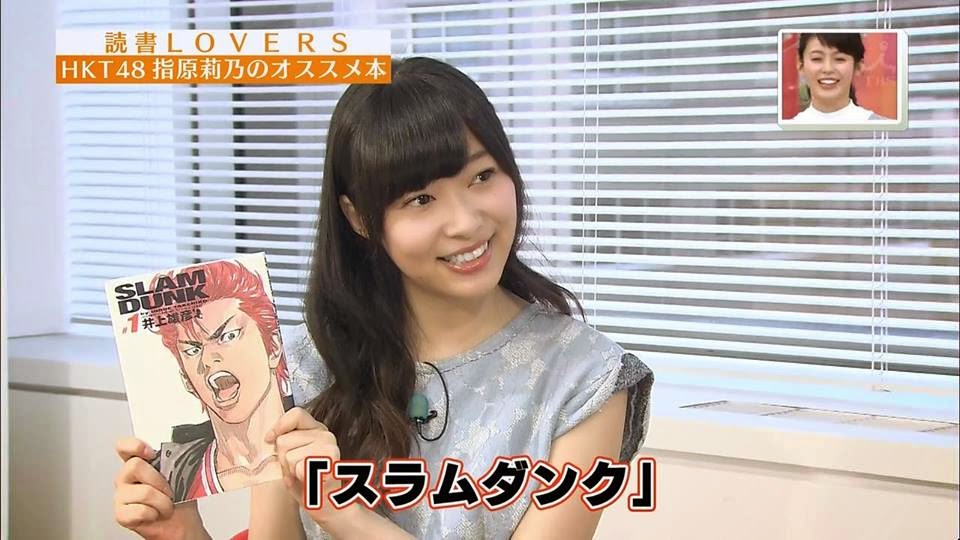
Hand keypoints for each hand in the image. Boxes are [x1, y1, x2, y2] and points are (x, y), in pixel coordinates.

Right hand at [113, 437, 202, 539]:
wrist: (181, 522)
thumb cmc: (180, 497)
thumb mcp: (181, 473)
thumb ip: (175, 459)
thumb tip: (184, 447)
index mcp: (139, 463)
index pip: (124, 447)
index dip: (133, 446)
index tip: (150, 453)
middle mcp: (126, 478)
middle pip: (134, 466)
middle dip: (159, 480)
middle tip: (169, 491)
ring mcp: (121, 496)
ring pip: (143, 492)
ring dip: (162, 502)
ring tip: (165, 505)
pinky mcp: (121, 515)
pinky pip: (140, 511)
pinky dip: (154, 514)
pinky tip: (155, 514)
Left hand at [265, 407, 343, 525]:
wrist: (327, 504)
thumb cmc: (308, 481)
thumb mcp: (295, 455)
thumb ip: (287, 441)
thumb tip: (269, 437)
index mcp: (317, 430)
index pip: (296, 414)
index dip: (279, 425)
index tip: (270, 438)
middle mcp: (325, 435)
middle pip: (284, 440)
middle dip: (282, 458)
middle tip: (295, 469)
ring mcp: (329, 447)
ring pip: (288, 455)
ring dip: (289, 470)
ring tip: (302, 476)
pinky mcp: (328, 461)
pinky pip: (297, 467)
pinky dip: (297, 478)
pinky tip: (307, 481)